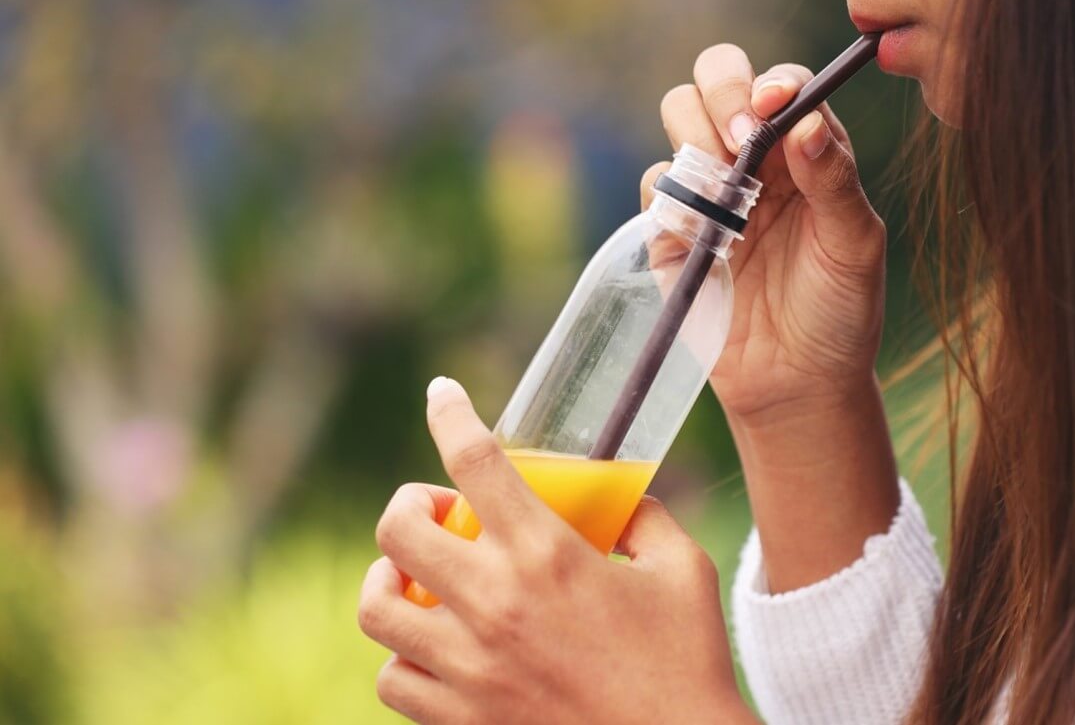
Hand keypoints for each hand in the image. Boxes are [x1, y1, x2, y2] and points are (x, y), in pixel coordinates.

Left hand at [359, 378, 751, 724]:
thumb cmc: (687, 661)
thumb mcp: (681, 569)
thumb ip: (643, 519)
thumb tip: (616, 498)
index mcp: (548, 554)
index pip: (475, 460)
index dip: (448, 413)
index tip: (441, 394)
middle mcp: (496, 603)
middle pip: (399, 530)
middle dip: (409, 505)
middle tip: (440, 513)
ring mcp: (471, 666)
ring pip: (377, 608)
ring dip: (389, 581)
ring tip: (417, 579)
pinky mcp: (462, 719)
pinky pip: (394, 678)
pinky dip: (404, 655)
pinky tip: (434, 645)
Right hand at [652, 45, 886, 430]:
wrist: (798, 384)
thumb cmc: (840, 310)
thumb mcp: (855, 245)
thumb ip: (834, 179)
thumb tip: (805, 119)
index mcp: (804, 150)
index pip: (781, 85)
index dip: (771, 85)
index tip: (771, 109)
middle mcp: (754, 157)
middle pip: (716, 78)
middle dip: (721, 93)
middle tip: (738, 143)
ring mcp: (709, 189)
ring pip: (676, 115)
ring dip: (695, 137)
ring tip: (724, 192)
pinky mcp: (672, 229)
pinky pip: (656, 187)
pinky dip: (674, 198)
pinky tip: (705, 236)